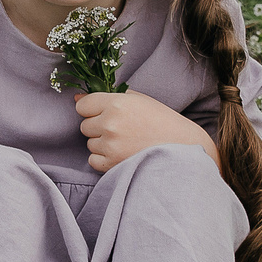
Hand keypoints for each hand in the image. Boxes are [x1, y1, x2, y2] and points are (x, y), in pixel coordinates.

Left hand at [73, 90, 214, 174]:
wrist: (184, 149)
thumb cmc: (162, 122)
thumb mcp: (140, 101)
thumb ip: (109, 97)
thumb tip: (77, 98)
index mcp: (117, 103)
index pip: (83, 106)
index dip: (92, 110)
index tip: (105, 114)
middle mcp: (110, 123)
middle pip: (84, 126)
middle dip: (98, 128)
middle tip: (121, 130)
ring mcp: (110, 145)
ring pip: (89, 144)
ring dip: (102, 144)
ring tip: (126, 143)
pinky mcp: (112, 164)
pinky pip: (93, 160)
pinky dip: (104, 159)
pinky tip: (122, 155)